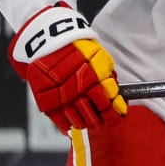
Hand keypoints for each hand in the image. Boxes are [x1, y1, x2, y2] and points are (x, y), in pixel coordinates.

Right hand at [10, 3, 127, 131]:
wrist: (47, 40)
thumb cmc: (75, 47)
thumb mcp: (99, 58)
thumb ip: (108, 78)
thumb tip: (117, 98)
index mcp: (94, 80)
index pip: (109, 108)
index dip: (114, 116)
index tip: (116, 117)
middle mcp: (78, 91)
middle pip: (94, 119)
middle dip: (101, 120)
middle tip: (101, 118)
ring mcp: (61, 98)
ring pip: (79, 123)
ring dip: (85, 122)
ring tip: (87, 118)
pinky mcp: (46, 102)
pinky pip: (60, 122)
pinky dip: (68, 125)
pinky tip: (72, 120)